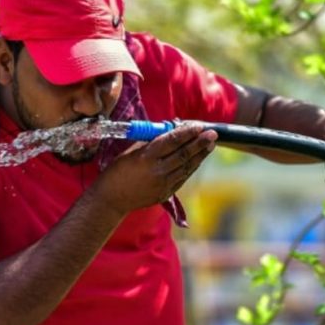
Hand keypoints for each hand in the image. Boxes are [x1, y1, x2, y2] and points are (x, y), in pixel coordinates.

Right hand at [90, 124, 217, 215]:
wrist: (111, 199)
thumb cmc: (117, 171)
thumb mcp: (131, 151)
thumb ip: (150, 141)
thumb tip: (169, 130)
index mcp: (147, 157)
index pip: (173, 141)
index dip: (187, 132)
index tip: (199, 125)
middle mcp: (158, 171)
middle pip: (184, 154)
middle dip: (200, 142)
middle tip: (213, 133)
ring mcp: (163, 184)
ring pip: (187, 167)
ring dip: (200, 155)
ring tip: (210, 145)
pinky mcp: (165, 193)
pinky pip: (182, 178)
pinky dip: (191, 167)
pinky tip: (197, 159)